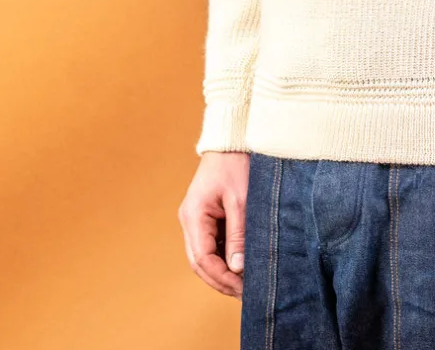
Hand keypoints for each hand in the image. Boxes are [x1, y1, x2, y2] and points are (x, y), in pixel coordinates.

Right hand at [178, 151, 249, 297]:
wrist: (231, 141)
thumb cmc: (236, 164)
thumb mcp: (241, 200)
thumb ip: (238, 234)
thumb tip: (238, 267)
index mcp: (193, 216)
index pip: (202, 258)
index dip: (221, 277)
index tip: (242, 288)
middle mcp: (190, 220)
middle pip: (200, 262)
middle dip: (221, 280)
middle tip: (244, 293)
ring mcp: (196, 219)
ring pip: (205, 255)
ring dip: (222, 270)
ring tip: (245, 283)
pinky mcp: (206, 216)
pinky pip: (212, 243)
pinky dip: (224, 257)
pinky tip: (241, 264)